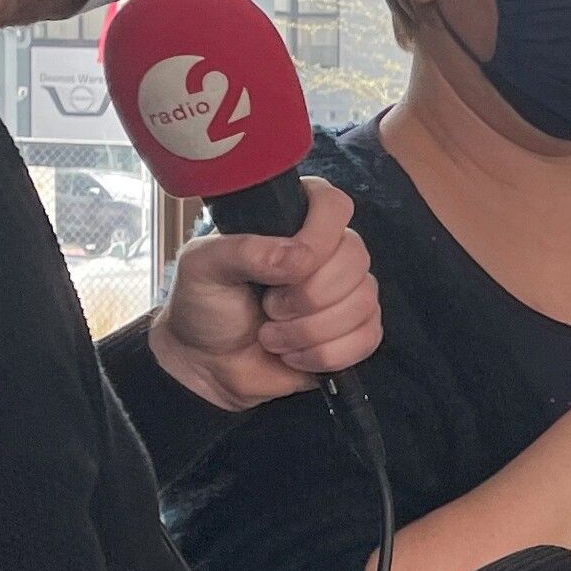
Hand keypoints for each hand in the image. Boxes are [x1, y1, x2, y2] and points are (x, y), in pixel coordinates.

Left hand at [150, 180, 378, 409]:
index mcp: (292, 222)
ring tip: (272, 335)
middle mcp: (327, 252)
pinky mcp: (355, 332)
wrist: (207, 365)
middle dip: (307, 296)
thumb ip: (243, 250)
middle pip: (355, 257)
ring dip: (309, 331)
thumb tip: (299, 257)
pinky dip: (324, 354)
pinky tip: (294, 355)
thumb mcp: (203, 267)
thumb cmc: (205, 308)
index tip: (287, 268)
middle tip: (268, 307)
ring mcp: (345, 293)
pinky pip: (368, 338)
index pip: (333, 205)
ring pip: (362, 302)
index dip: (319, 236)